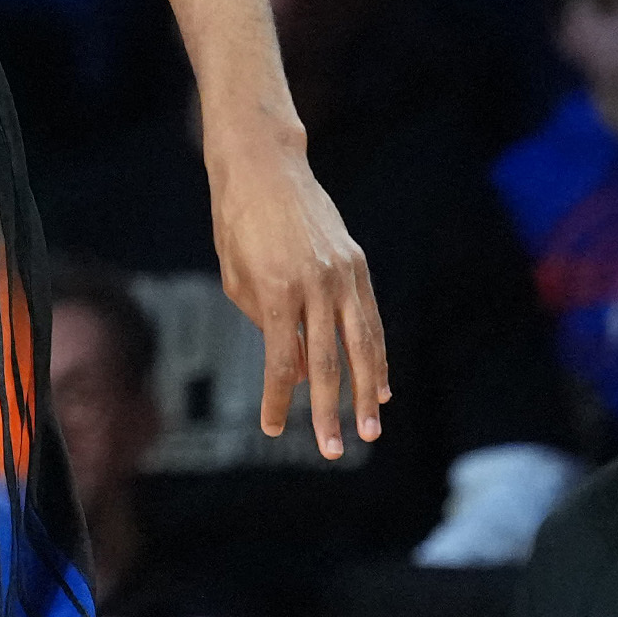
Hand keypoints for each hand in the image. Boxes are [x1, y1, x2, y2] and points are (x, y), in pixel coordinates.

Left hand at [208, 129, 388, 459]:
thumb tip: (298, 372)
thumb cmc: (238, 223)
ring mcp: (342, 274)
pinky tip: (380, 386)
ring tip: (370, 429)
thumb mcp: (237, 276)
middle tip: (333, 450)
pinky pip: (370, 320)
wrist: (264, 166)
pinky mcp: (357, 264)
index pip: (279, 360)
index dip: (277, 398)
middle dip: (330, 411)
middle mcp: (315, 285)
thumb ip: (266, 326)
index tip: (271, 428)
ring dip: (366, 392)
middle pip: (327, 362)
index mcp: (276, 289)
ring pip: (361, 345)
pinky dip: (377, 355)